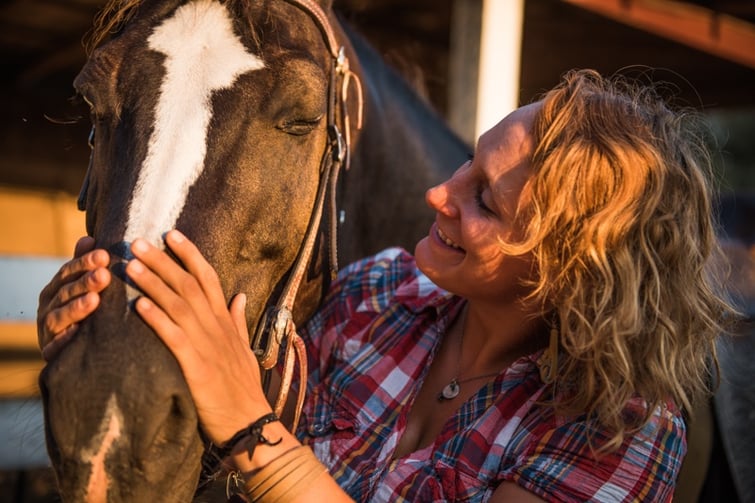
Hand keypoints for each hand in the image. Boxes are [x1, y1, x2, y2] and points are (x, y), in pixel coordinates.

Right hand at [37, 236, 110, 360]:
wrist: (66, 351)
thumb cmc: (78, 312)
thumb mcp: (78, 288)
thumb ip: (82, 266)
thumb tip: (89, 238)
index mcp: (55, 289)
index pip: (68, 272)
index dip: (84, 263)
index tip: (104, 255)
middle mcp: (48, 306)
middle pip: (66, 292)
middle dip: (85, 283)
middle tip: (104, 275)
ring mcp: (47, 329)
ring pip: (59, 316)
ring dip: (76, 308)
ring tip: (94, 300)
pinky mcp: (50, 351)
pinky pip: (55, 346)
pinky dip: (64, 340)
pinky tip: (77, 334)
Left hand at [125, 230, 270, 443]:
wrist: (249, 421)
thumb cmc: (243, 387)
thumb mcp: (244, 348)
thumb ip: (239, 320)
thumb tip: (240, 295)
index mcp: (226, 321)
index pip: (208, 278)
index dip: (190, 254)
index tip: (171, 234)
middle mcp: (217, 326)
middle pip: (189, 285)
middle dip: (163, 261)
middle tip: (138, 242)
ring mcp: (208, 345)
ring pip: (179, 305)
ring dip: (154, 284)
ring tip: (131, 266)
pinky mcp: (196, 366)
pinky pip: (174, 337)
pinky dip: (157, 320)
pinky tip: (139, 306)